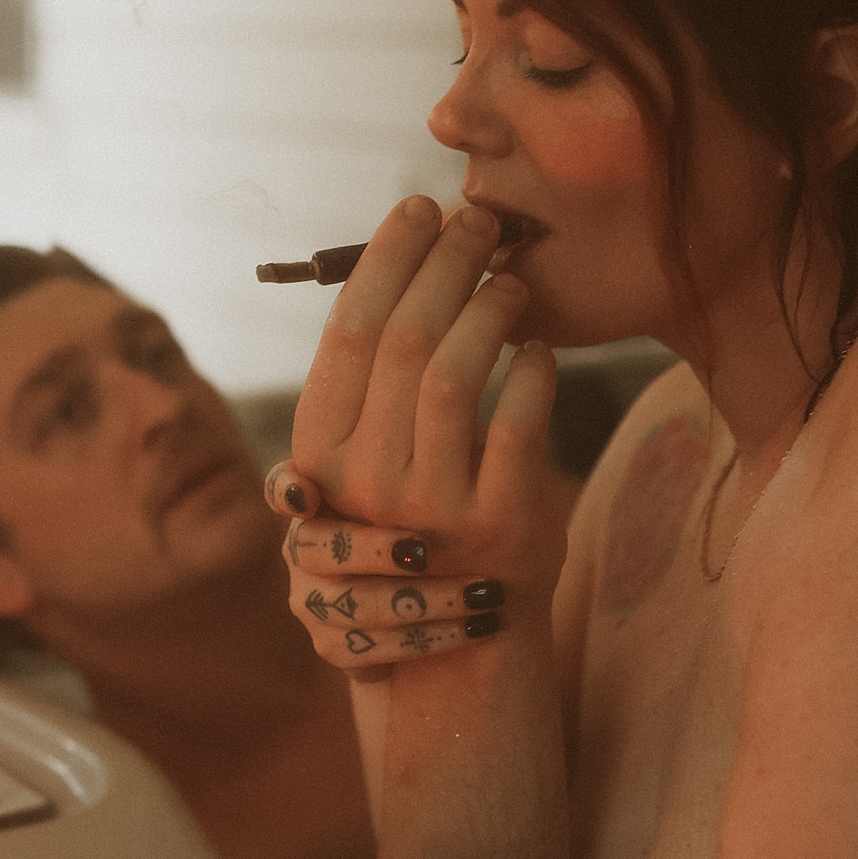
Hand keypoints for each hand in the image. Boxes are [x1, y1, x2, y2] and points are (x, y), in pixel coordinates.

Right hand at [266, 198, 560, 671]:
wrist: (450, 651)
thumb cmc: (407, 536)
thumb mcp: (362, 472)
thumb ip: (371, 392)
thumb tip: (405, 263)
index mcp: (317, 455)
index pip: (348, 333)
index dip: (384, 260)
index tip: (417, 207)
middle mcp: (361, 481)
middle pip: (405, 339)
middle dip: (446, 263)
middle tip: (481, 220)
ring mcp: (428, 508)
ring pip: (457, 374)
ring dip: (490, 310)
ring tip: (515, 283)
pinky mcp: (498, 527)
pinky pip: (519, 424)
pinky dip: (534, 375)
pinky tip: (540, 351)